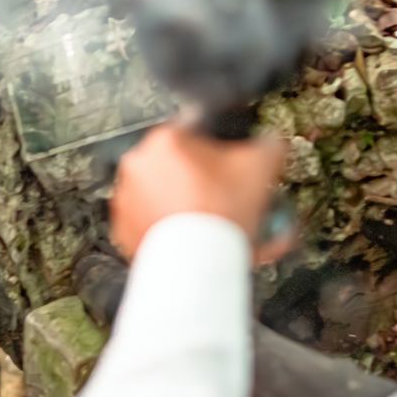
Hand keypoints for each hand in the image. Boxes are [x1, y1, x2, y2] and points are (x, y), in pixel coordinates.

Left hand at [111, 122, 287, 260]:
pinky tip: (190, 234)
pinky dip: (166, 225)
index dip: (219, 148)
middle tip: (221, 196)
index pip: (197, 130)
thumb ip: (269, 145)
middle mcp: (138, 164)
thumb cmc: (223, 217)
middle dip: (200, 176)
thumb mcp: (260, 169)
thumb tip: (272, 142)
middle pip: (177, 162)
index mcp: (166, 140)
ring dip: (182, 199)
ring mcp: (127, 197)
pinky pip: (148, 219)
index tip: (228, 165)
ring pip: (161, 190)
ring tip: (208, 218)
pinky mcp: (123, 227)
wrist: (198, 266)